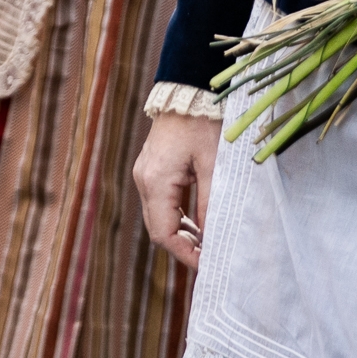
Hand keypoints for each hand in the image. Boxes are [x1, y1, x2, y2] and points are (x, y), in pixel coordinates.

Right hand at [131, 111, 219, 264]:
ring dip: (181, 234)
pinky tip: (198, 223)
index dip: (184, 254)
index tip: (208, 265)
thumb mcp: (212, 167)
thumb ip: (210, 205)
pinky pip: (160, 204)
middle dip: (183, 247)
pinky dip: (177, 218)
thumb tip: (213, 239)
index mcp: (156, 182)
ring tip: (208, 244)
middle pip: (158, 229)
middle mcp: (144, 181)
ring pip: (158, 218)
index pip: (163, 234)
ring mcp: (144, 175)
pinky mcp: (150, 170)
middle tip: (211, 258)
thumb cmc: (202, 125)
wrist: (187, 92)